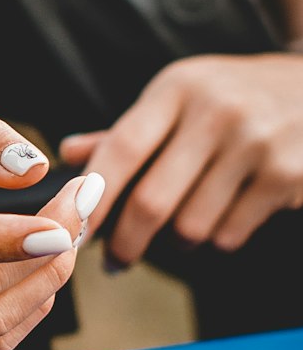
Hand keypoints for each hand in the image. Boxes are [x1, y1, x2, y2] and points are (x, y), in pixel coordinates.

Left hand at [59, 53, 302, 265]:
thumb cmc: (235, 96)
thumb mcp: (181, 98)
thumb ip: (127, 131)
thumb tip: (69, 154)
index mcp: (178, 88)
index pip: (121, 148)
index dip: (93, 199)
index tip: (74, 232)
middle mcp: (216, 111)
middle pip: (152, 201)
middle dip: (126, 243)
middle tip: (116, 261)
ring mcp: (256, 143)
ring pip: (191, 226)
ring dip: (177, 242)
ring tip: (180, 232)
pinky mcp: (288, 175)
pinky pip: (230, 233)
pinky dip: (218, 239)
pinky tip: (224, 219)